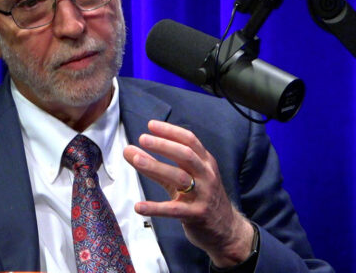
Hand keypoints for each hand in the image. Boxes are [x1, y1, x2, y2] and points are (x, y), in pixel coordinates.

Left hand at [123, 120, 254, 267]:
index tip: (151, 125)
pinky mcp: (197, 215)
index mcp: (205, 163)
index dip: (170, 131)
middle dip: (164, 145)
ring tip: (136, 159)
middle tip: (143, 138)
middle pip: (186, 155)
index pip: (189, 140)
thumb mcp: (183, 178)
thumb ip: (156, 165)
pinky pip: (174, 210)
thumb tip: (128, 150)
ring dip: (156, 166)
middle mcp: (207, 175)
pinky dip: (155, 208)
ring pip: (179, 177)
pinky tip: (139, 206)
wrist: (226, 230)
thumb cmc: (201, 198)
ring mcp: (203, 195)